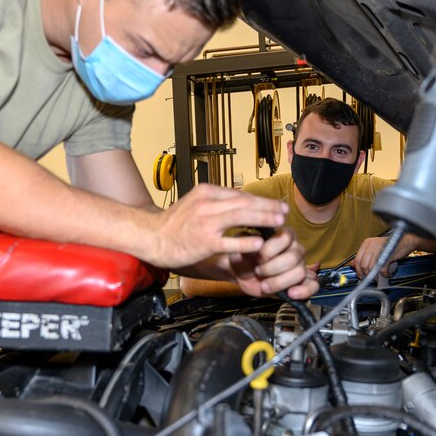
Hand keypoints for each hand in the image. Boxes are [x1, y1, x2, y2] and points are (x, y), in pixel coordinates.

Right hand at [146, 184, 289, 268]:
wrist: (151, 237)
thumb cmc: (173, 224)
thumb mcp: (195, 203)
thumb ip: (216, 202)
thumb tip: (240, 202)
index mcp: (206, 192)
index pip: (240, 194)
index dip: (261, 200)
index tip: (275, 205)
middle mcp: (207, 204)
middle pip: (244, 202)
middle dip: (267, 207)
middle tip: (284, 211)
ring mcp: (204, 222)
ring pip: (240, 216)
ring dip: (262, 218)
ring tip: (278, 222)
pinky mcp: (203, 241)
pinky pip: (228, 241)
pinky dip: (244, 241)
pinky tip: (258, 243)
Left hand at [229, 227, 318, 299]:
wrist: (242, 275)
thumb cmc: (242, 258)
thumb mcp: (238, 248)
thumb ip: (243, 244)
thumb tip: (251, 244)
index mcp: (283, 234)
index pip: (285, 237)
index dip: (269, 250)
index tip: (256, 258)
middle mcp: (295, 248)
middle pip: (293, 258)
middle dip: (271, 268)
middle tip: (258, 271)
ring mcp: (300, 265)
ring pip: (300, 273)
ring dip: (279, 282)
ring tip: (264, 285)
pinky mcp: (301, 282)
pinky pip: (313, 285)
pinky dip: (303, 291)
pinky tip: (290, 294)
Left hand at [352, 234, 419, 278]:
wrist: (406, 241)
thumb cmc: (391, 245)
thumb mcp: (375, 249)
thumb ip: (364, 256)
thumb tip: (353, 264)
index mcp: (367, 243)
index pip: (357, 259)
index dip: (358, 270)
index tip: (361, 275)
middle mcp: (371, 244)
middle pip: (363, 264)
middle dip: (366, 275)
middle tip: (370, 279)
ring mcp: (379, 249)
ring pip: (371, 268)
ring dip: (375, 276)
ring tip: (379, 278)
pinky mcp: (387, 254)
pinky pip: (382, 269)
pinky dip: (384, 274)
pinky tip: (387, 274)